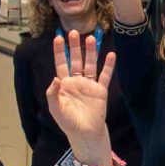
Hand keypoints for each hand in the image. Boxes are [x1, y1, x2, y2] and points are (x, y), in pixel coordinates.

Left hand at [46, 28, 120, 165]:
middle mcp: (76, 81)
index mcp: (64, 84)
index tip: (58, 38)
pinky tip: (111, 55)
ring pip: (90, 65)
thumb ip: (53, 93)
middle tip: (74, 32)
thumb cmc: (68, 122)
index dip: (59, 52)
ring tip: (90, 38)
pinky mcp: (101, 90)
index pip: (61, 64)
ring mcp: (89, 85)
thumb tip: (55, 78)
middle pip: (75, 60)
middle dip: (74, 47)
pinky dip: (108, 66)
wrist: (85, 133)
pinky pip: (105, 76)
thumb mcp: (56, 108)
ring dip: (90, 52)